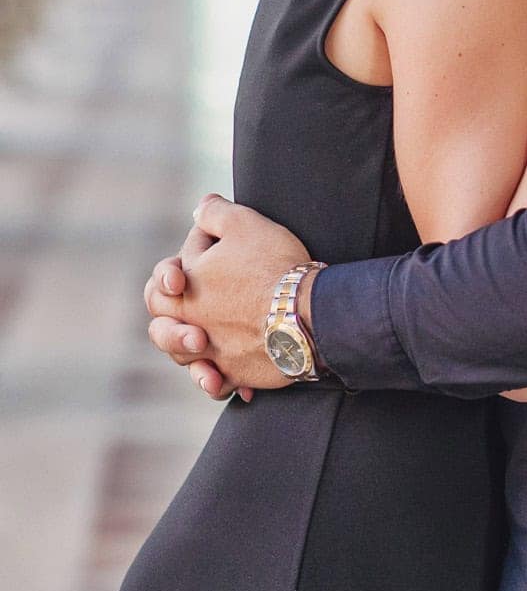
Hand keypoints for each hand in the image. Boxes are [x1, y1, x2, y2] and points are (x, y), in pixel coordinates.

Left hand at [145, 195, 310, 396]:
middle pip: (163, 332)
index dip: (166, 278)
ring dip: (193, 355)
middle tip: (194, 309)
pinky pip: (222, 383)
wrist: (307, 311)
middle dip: (172, 322)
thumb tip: (201, 207)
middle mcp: (193, 326)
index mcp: (185, 292)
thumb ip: (215, 213)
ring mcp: (215, 353)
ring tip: (207, 345)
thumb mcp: (244, 223)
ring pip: (187, 360)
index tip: (186, 274)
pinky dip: (222, 380)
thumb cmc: (273, 265)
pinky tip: (233, 378)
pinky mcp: (239, 373)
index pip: (156, 289)